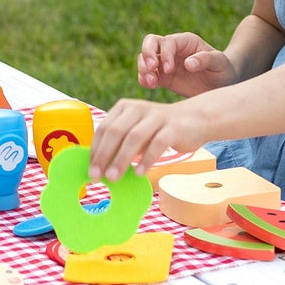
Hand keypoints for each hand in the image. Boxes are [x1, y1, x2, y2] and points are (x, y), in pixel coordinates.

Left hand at [88, 96, 206, 181]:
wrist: (195, 119)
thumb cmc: (158, 130)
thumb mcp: (136, 132)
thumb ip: (119, 145)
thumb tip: (98, 168)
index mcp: (124, 107)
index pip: (104, 128)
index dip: (95, 150)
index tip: (90, 170)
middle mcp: (138, 108)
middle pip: (116, 131)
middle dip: (104, 156)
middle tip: (96, 176)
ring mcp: (157, 116)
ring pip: (134, 137)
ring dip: (121, 159)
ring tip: (113, 178)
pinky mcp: (173, 127)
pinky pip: (157, 143)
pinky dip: (146, 159)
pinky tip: (139, 172)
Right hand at [138, 32, 236, 96]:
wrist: (221, 85)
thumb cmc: (223, 70)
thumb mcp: (220, 63)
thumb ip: (206, 60)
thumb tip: (188, 64)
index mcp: (186, 41)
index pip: (168, 42)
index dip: (165, 54)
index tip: (169, 70)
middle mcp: (173, 49)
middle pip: (150, 42)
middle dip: (147, 54)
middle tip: (151, 69)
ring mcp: (165, 62)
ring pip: (144, 58)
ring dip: (143, 69)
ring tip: (152, 83)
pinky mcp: (162, 76)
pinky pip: (145, 74)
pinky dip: (143, 79)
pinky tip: (150, 86)